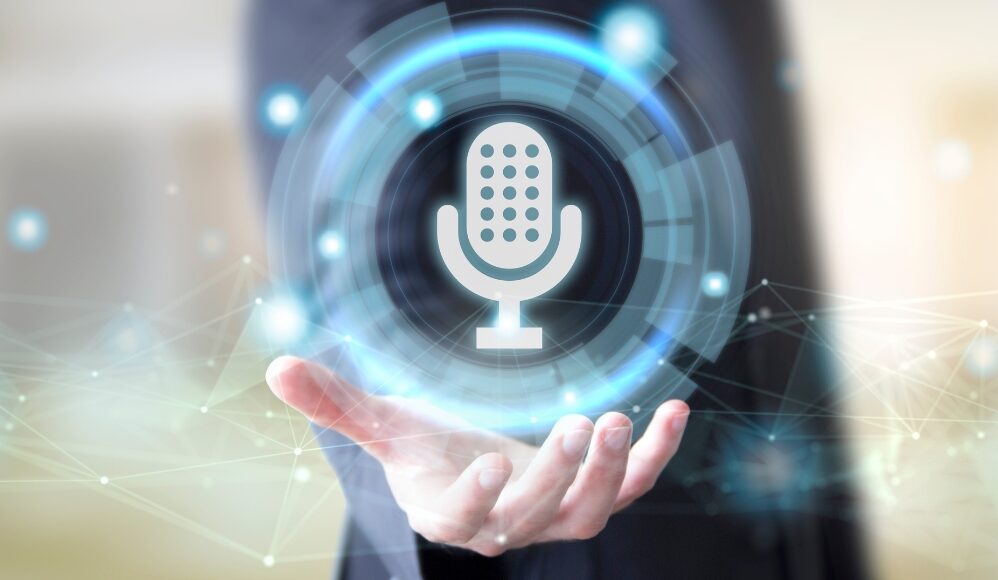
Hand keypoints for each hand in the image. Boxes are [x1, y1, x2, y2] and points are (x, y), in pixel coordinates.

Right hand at [265, 356, 689, 555]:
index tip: (489, 464)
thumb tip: (276, 367)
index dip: (475, 501)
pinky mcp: (590, 493)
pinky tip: (675, 410)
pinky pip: (633, 485)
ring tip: (619, 420)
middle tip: (582, 424)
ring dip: (612, 472)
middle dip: (561, 476)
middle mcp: (505, 524)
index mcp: (449, 512)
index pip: (463, 519)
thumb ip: (337, 402)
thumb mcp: (386, 423)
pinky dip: (656, 455)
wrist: (473, 467)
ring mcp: (553, 514)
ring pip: (590, 512)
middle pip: (537, 516)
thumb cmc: (427, 448)